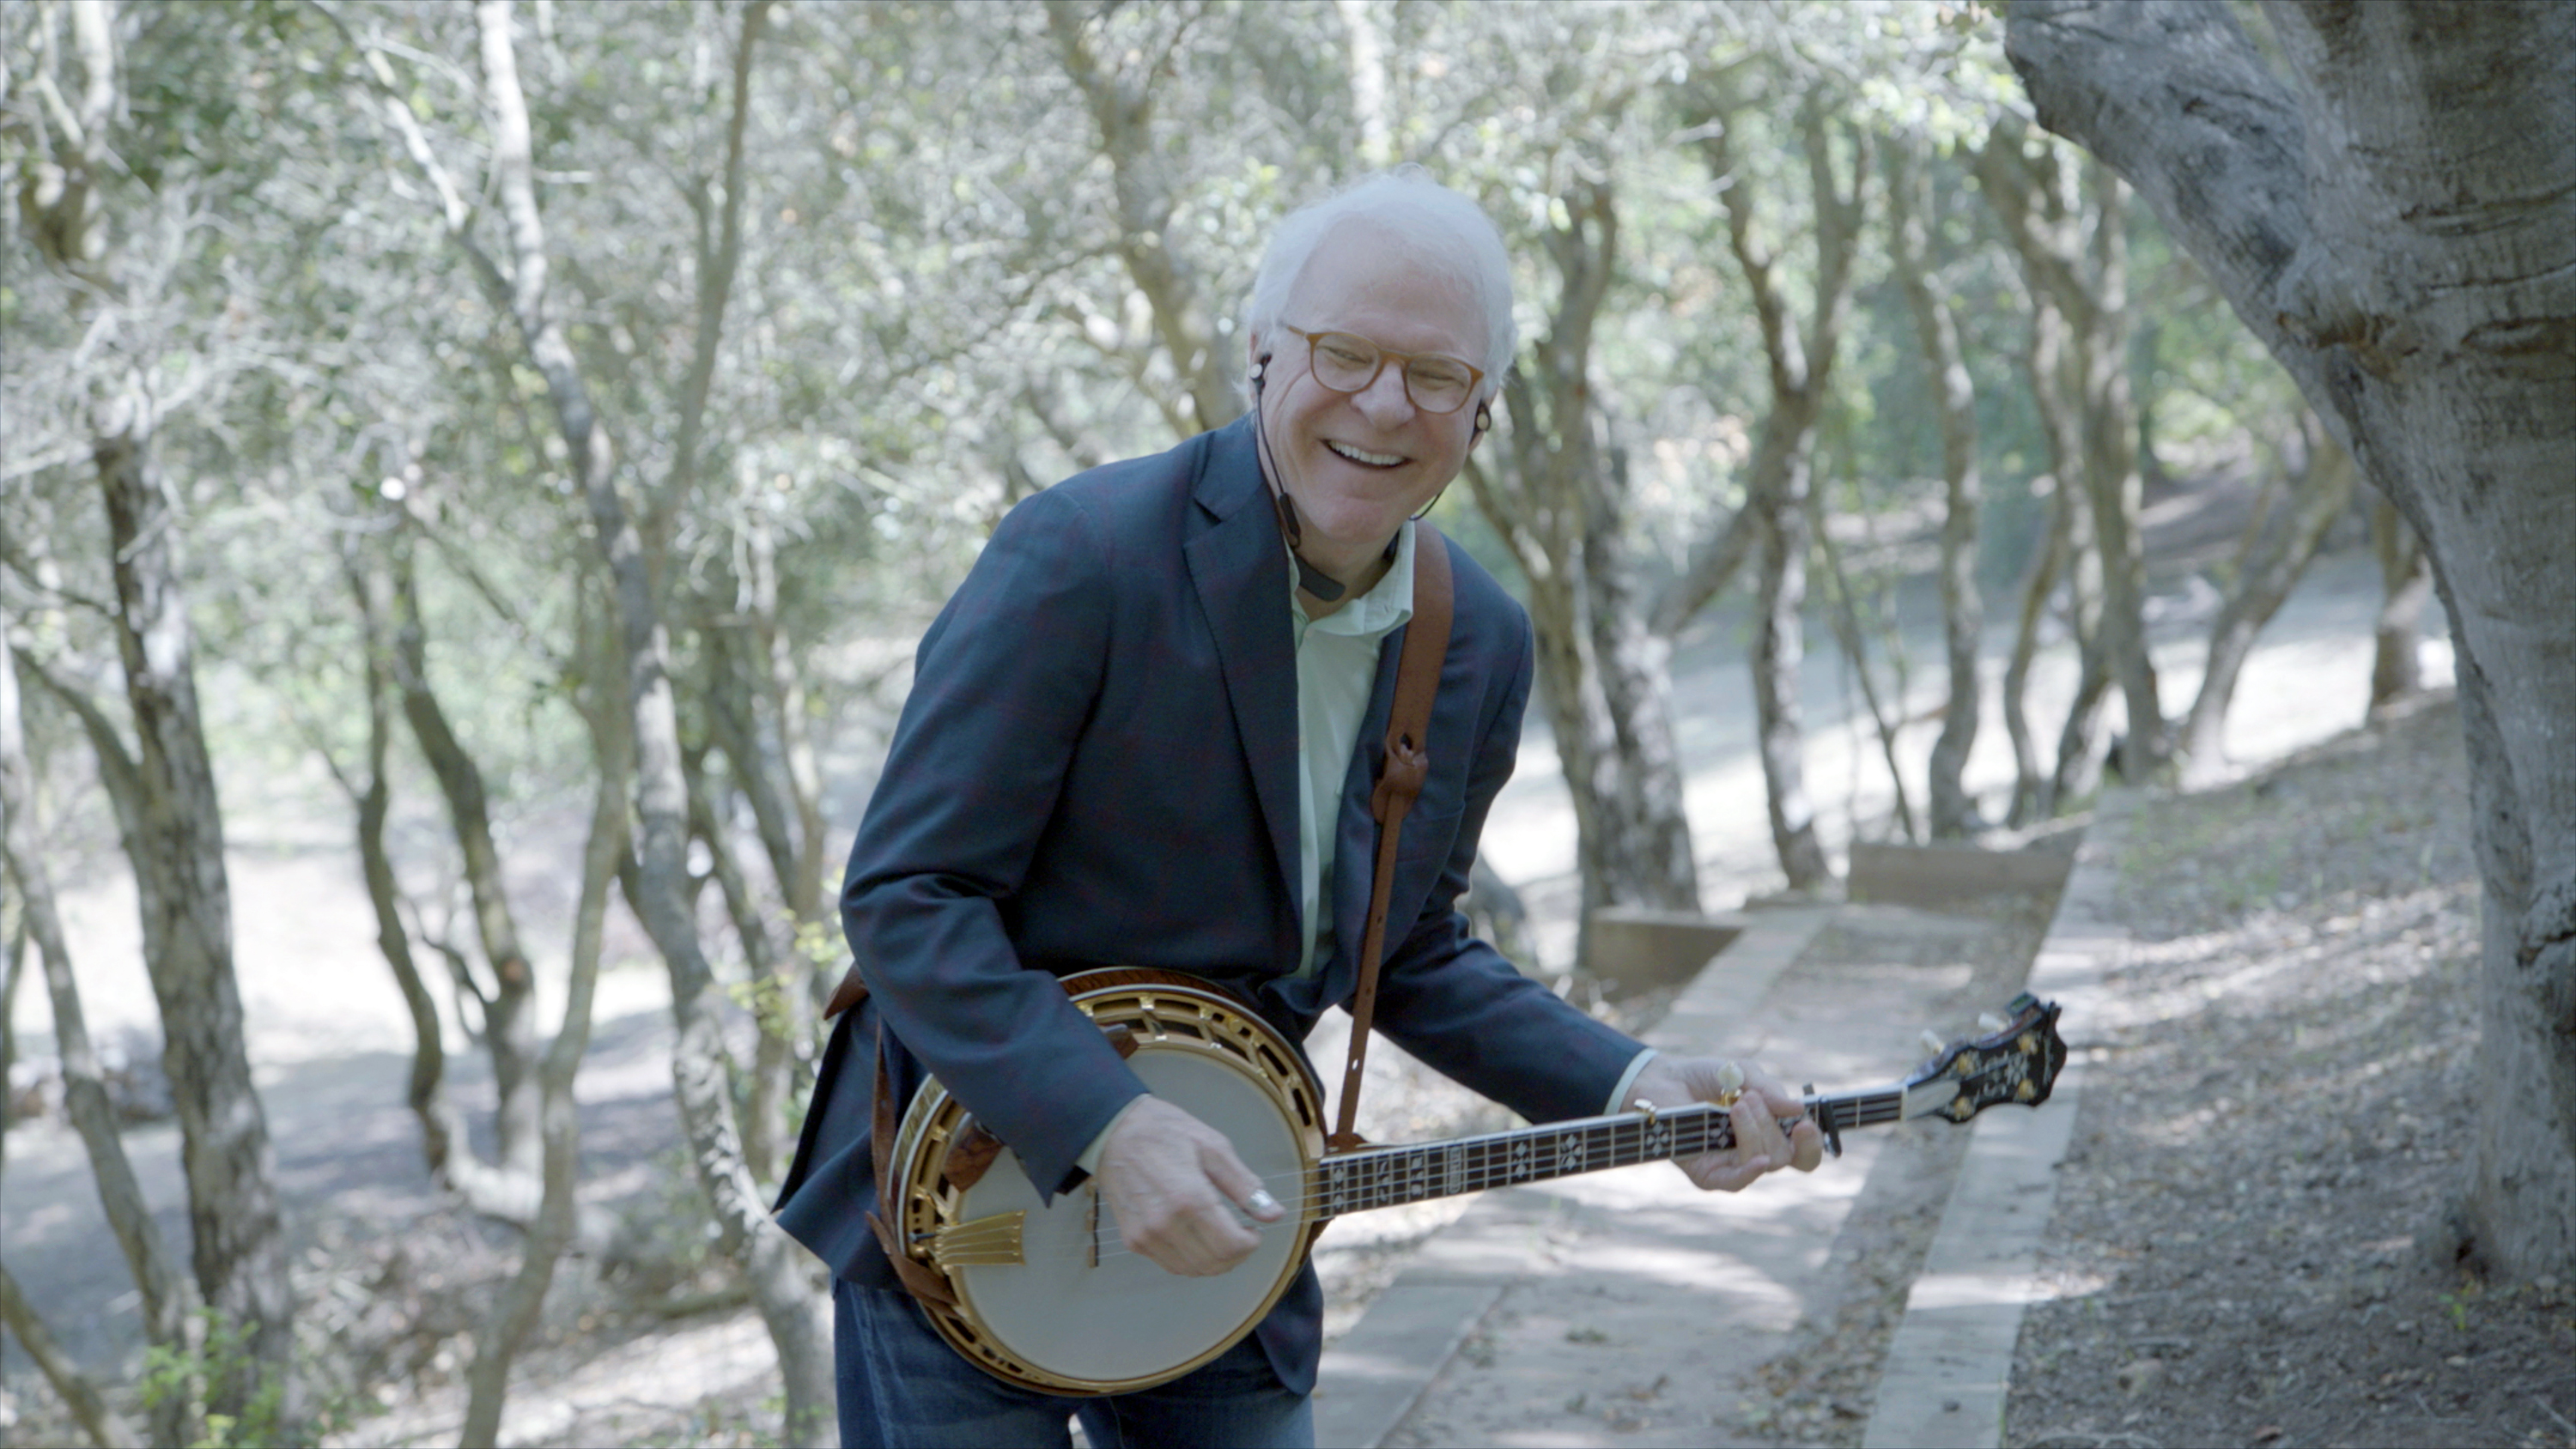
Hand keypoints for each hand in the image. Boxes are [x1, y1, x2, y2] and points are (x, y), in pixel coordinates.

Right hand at [1092, 1096, 1285, 1275]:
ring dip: (1216, 1261)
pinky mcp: (1133, 1240)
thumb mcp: (1213, 1146)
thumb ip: (1244, 1185)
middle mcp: (1165, 1224)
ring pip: (1193, 1270)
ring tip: (1221, 1236)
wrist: (1114, 1131)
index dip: (1251, 1244)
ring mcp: (1146, 1236)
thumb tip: (1274, 1214)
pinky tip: (1198, 1238)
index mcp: (1189, 1198)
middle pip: (1214, 1263)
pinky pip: (1171, 1265)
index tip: (1254, 1229)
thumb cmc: (1166, 1132)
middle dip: (1237, 1254)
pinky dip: (1192, 1260)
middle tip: (1241, 1233)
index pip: (1231, 1246)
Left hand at [1625, 1056, 1824, 1190]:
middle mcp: (1756, 1152)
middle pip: (1787, 1156)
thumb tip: (1799, 1109)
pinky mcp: (1708, 1175)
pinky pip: (1736, 1182)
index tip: (1805, 1123)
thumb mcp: (1742, 1073)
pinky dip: (1750, 1171)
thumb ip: (1769, 1089)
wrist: (1661, 1079)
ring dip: (1756, 1132)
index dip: (1813, 1142)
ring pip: (1765, 1163)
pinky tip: (1757, 1159)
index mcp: (1771, 1131)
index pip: (1804, 1151)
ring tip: (1736, 1105)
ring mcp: (1732, 1166)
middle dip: (1772, 1125)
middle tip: (1750, 1098)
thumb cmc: (1703, 1077)